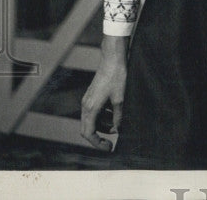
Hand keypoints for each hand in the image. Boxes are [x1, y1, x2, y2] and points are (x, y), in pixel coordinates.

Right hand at [80, 35, 127, 150]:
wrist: (113, 58)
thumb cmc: (117, 77)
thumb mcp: (120, 99)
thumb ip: (118, 117)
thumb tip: (118, 130)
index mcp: (90, 108)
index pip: (88, 133)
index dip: (97, 144)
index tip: (109, 148)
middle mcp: (86, 105)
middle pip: (87, 128)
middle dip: (99, 137)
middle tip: (111, 142)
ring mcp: (88, 99)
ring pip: (91, 120)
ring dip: (102, 126)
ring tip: (117, 126)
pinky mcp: (92, 95)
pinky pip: (95, 112)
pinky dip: (103, 117)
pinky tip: (114, 114)